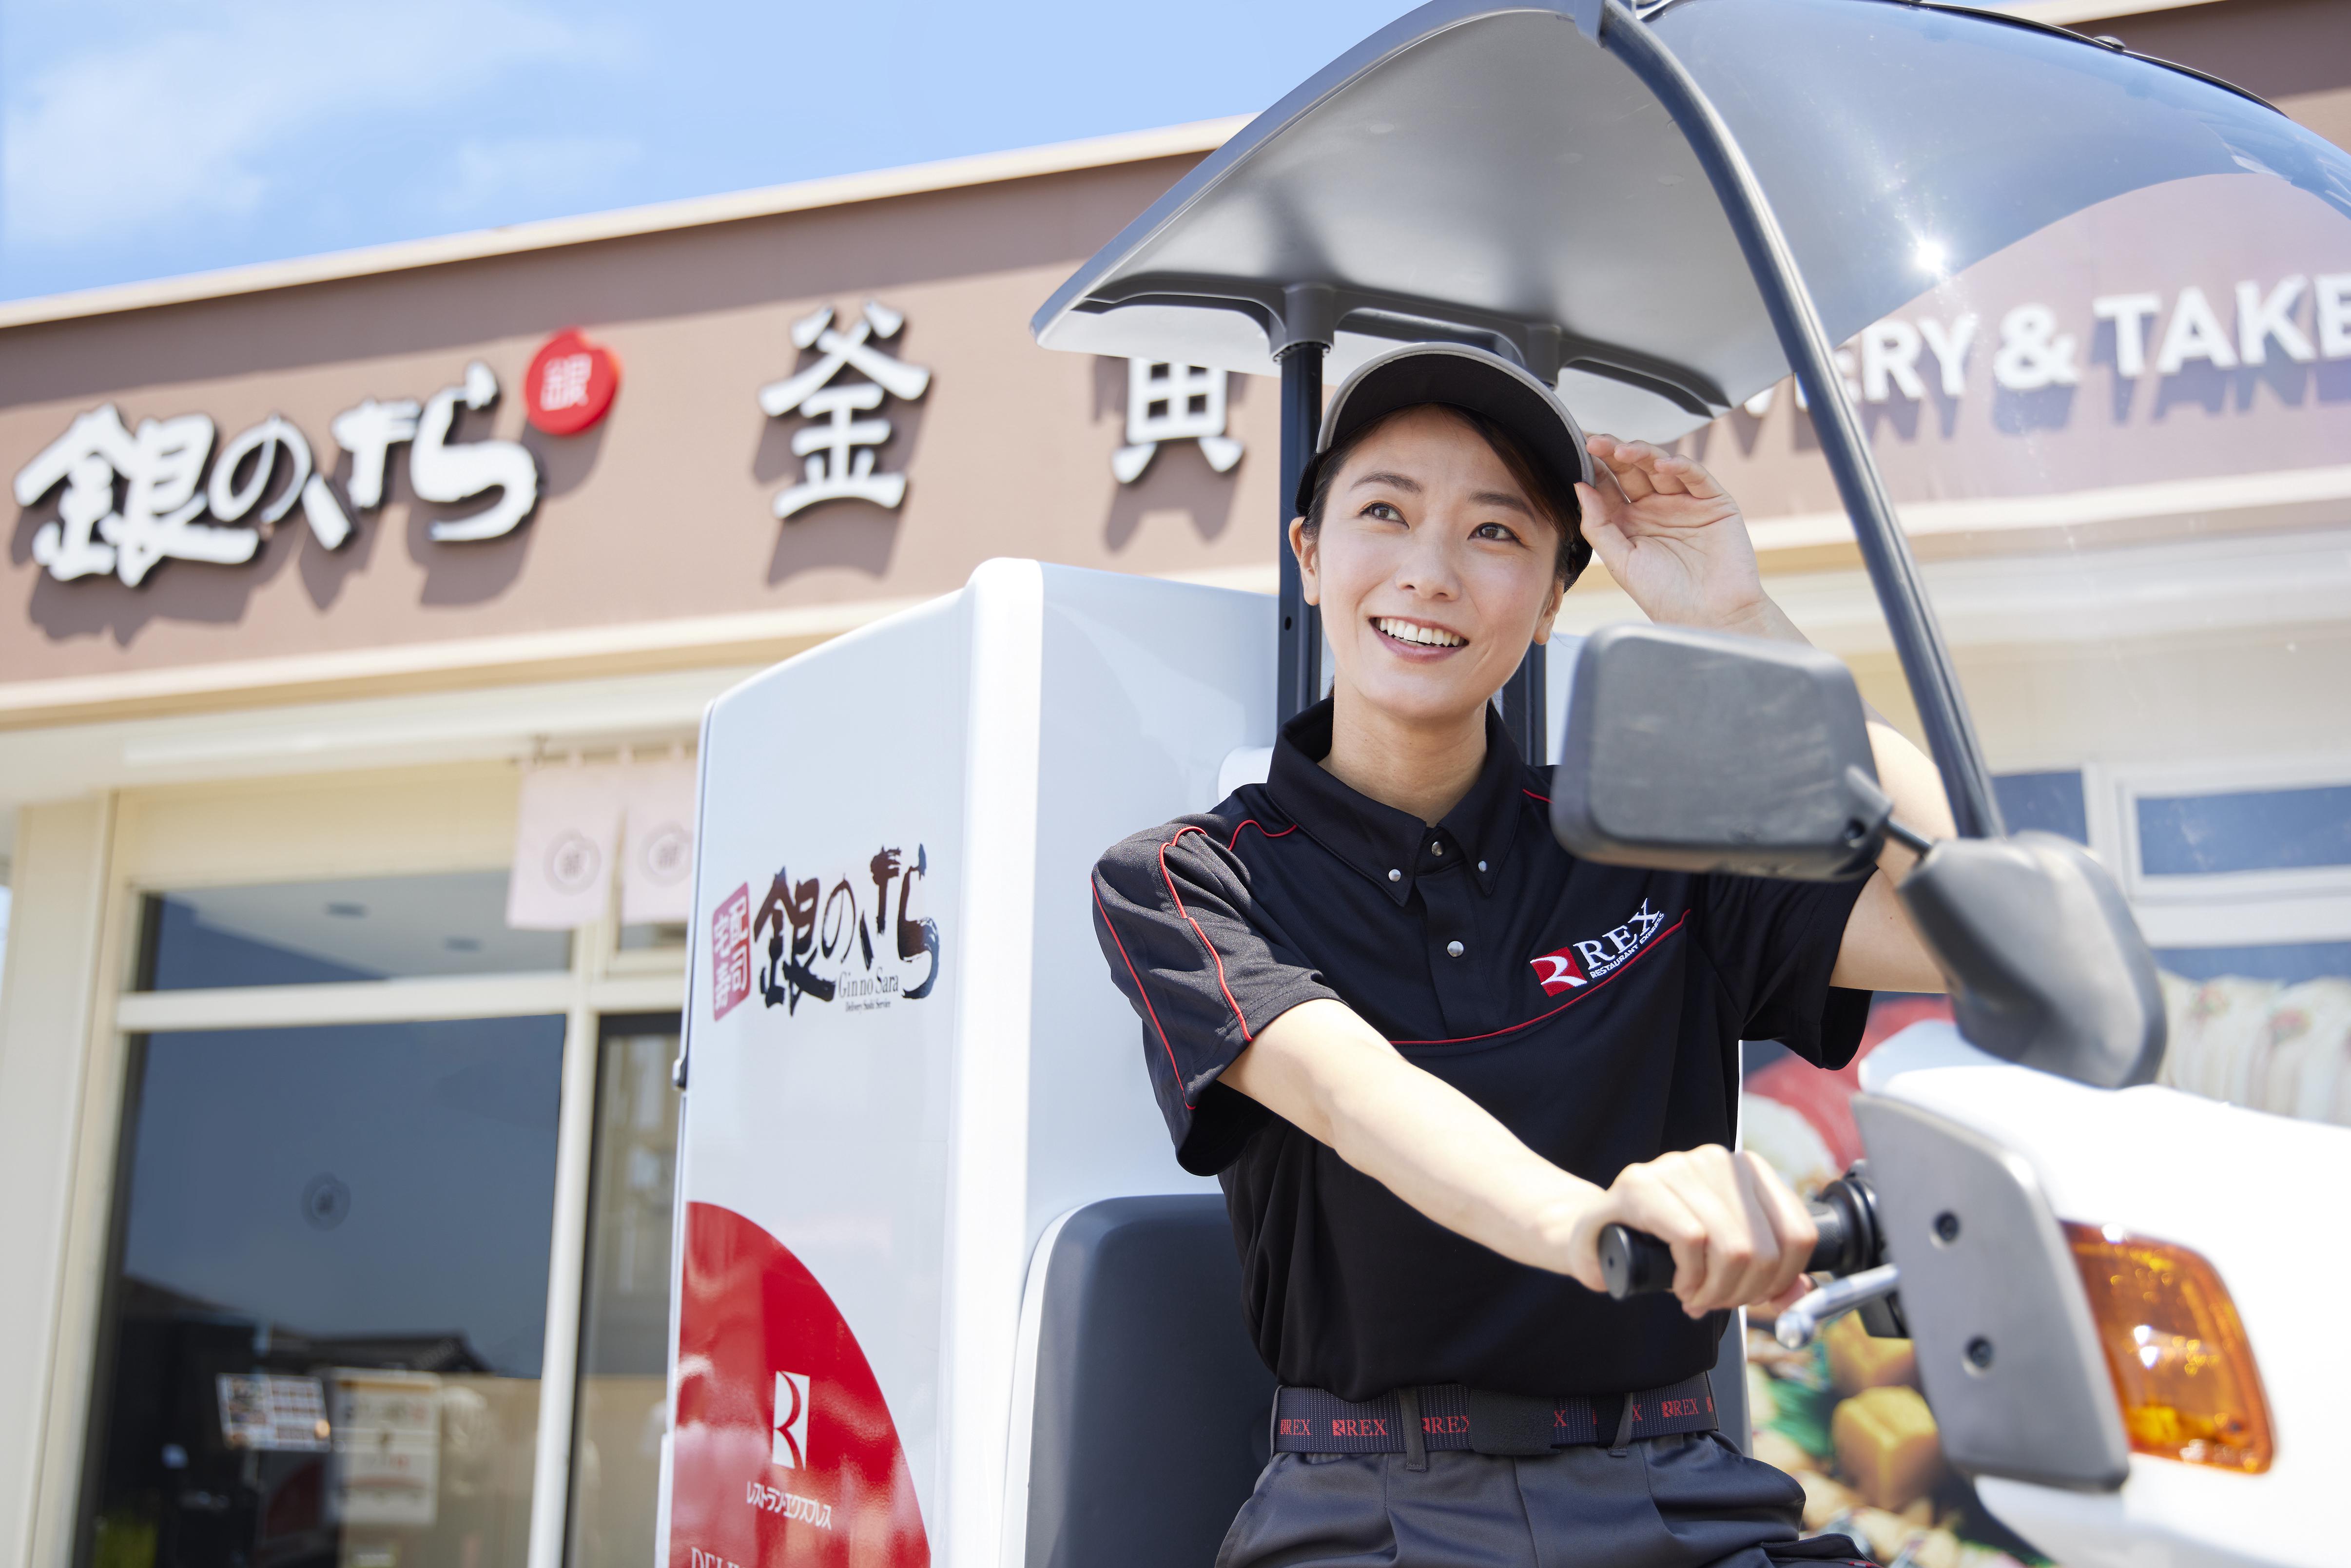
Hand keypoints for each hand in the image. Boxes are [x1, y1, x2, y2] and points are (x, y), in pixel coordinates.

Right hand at [1559, 1145, 1818, 1318]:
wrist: (1595, 1234)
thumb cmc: (1662, 1247)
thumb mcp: (1723, 1262)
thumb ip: (1767, 1277)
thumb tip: (1802, 1295)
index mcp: (1748, 1170)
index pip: (1798, 1232)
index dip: (1784, 1280)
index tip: (1757, 1297)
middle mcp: (1717, 1159)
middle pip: (1765, 1247)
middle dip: (1744, 1293)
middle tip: (1717, 1302)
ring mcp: (1677, 1167)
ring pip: (1733, 1246)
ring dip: (1715, 1291)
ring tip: (1695, 1296)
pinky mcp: (1640, 1185)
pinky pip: (1691, 1239)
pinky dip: (1690, 1276)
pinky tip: (1678, 1284)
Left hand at [1577, 435, 1779, 636]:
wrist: (1710, 618)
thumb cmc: (1666, 597)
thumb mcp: (1621, 562)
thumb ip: (1599, 525)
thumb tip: (1580, 487)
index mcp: (1630, 522)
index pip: (1609, 485)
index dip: (1595, 467)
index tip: (1577, 450)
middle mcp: (1656, 508)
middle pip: (1632, 470)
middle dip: (1614, 453)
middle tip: (1596, 442)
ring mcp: (1685, 502)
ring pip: (1661, 467)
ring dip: (1642, 454)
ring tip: (1623, 450)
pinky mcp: (1714, 502)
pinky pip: (1696, 476)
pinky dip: (1680, 467)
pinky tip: (1662, 465)